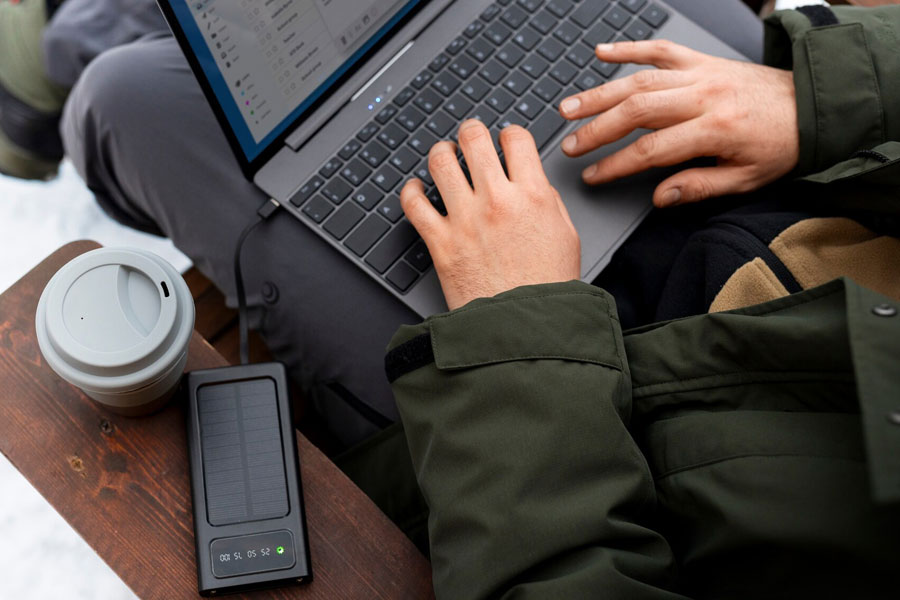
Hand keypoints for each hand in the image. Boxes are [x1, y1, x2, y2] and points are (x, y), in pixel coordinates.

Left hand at [400, 120, 580, 310]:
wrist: (526, 329)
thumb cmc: (548, 288)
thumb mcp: (566, 236)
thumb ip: (547, 202)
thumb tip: (530, 181)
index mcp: (532, 196)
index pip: (516, 138)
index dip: (508, 133)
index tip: (504, 139)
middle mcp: (497, 201)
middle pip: (474, 139)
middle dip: (470, 131)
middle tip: (468, 136)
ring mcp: (465, 220)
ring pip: (440, 162)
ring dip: (440, 153)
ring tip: (443, 156)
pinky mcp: (440, 242)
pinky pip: (413, 203)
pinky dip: (410, 190)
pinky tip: (416, 188)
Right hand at [559, 40, 798, 206]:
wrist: (812, 105)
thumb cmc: (780, 144)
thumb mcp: (746, 179)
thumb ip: (699, 186)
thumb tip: (660, 197)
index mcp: (715, 128)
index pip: (652, 151)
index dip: (616, 165)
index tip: (593, 175)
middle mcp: (704, 95)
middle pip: (637, 111)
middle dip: (597, 129)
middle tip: (570, 145)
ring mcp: (700, 73)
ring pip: (639, 80)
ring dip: (599, 94)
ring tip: (569, 108)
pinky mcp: (701, 60)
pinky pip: (660, 49)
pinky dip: (629, 48)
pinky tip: (602, 53)